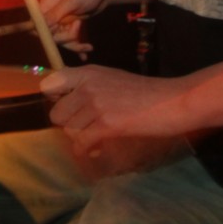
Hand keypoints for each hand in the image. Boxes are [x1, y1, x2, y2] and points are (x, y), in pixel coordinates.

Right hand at [38, 0, 105, 55]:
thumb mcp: (72, 1)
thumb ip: (55, 14)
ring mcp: (60, 22)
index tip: (58, 33)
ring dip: (74, 44)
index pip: (36, 26)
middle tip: (78, 26)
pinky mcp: (69, 27)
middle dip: (65, 38)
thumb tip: (37, 26)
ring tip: (88, 44)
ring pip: (60, 41)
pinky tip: (86, 52)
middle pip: (49, 36)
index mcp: (46, 5)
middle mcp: (50, 15)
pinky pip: (69, 41)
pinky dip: (77, 47)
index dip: (45, 34)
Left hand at [40, 64, 191, 152]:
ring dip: (81, 140)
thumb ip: (88, 86)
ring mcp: (97, 105)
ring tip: (95, 140)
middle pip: (57, 114)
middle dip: (69, 125)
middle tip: (85, 129)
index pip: (49, 84)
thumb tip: (66, 102)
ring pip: (70, 131)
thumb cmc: (145, 92)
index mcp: (88, 73)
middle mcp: (88, 86)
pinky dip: (87, 151)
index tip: (68, 109)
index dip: (54, 100)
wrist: (172, 102)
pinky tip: (96, 149)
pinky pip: (82, 144)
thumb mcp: (112, 79)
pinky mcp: (107, 124)